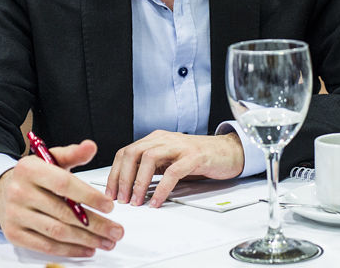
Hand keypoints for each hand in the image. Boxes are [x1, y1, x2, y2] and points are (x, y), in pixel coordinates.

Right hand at [0, 140, 123, 257]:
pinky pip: (46, 246)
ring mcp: (16, 215)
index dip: (89, 196)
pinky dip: (70, 250)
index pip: (64, 184)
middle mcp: (20, 192)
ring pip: (57, 232)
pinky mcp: (15, 234)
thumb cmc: (33, 176)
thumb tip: (91, 146)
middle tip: (116, 230)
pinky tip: (87, 248)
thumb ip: (73, 154)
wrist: (2, 191)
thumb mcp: (51, 159)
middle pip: (64, 213)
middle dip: (95, 224)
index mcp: (30, 169)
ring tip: (107, 241)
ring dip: (86, 240)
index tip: (109, 206)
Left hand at [105, 130, 243, 207]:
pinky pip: (173, 172)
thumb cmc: (198, 158)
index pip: (126, 152)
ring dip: (139, 182)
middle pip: (133, 152)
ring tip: (136, 201)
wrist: (228, 151)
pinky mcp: (194, 156)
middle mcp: (164, 139)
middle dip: (123, 177)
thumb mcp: (169, 160)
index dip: (115, 173)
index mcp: (155, 139)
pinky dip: (161, 188)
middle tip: (121, 199)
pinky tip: (157, 201)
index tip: (110, 193)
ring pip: (149, 158)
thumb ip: (151, 167)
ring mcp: (179, 146)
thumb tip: (128, 186)